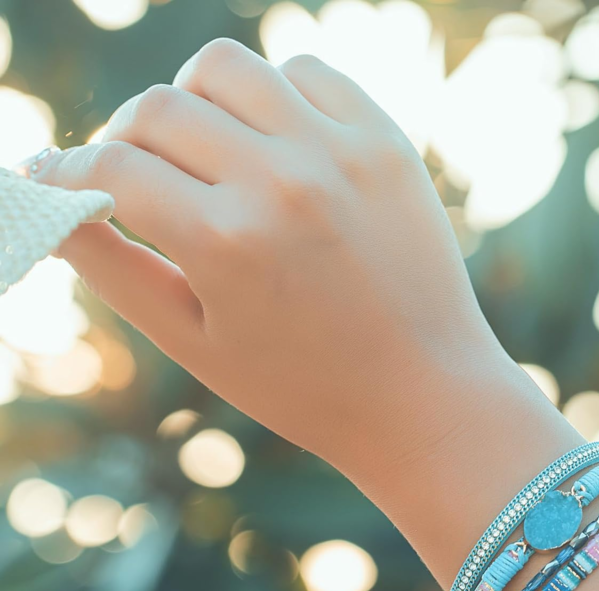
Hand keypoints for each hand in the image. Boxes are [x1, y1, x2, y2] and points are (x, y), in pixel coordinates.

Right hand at [31, 39, 517, 475]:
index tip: (65, 182)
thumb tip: (56, 205)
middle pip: (157, 109)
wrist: (422, 394)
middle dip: (126, 141)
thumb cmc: (305, 387)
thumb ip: (114, 270)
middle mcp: (280, 181)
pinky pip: (306, 72)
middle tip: (137, 177)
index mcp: (225, 242)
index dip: (69, 175)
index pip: (110, 170)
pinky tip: (273, 144)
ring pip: (224, 68)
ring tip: (204, 151)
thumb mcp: (197, 344)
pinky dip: (273, 96)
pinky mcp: (386, 142)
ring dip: (192, 100)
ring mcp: (340, 153)